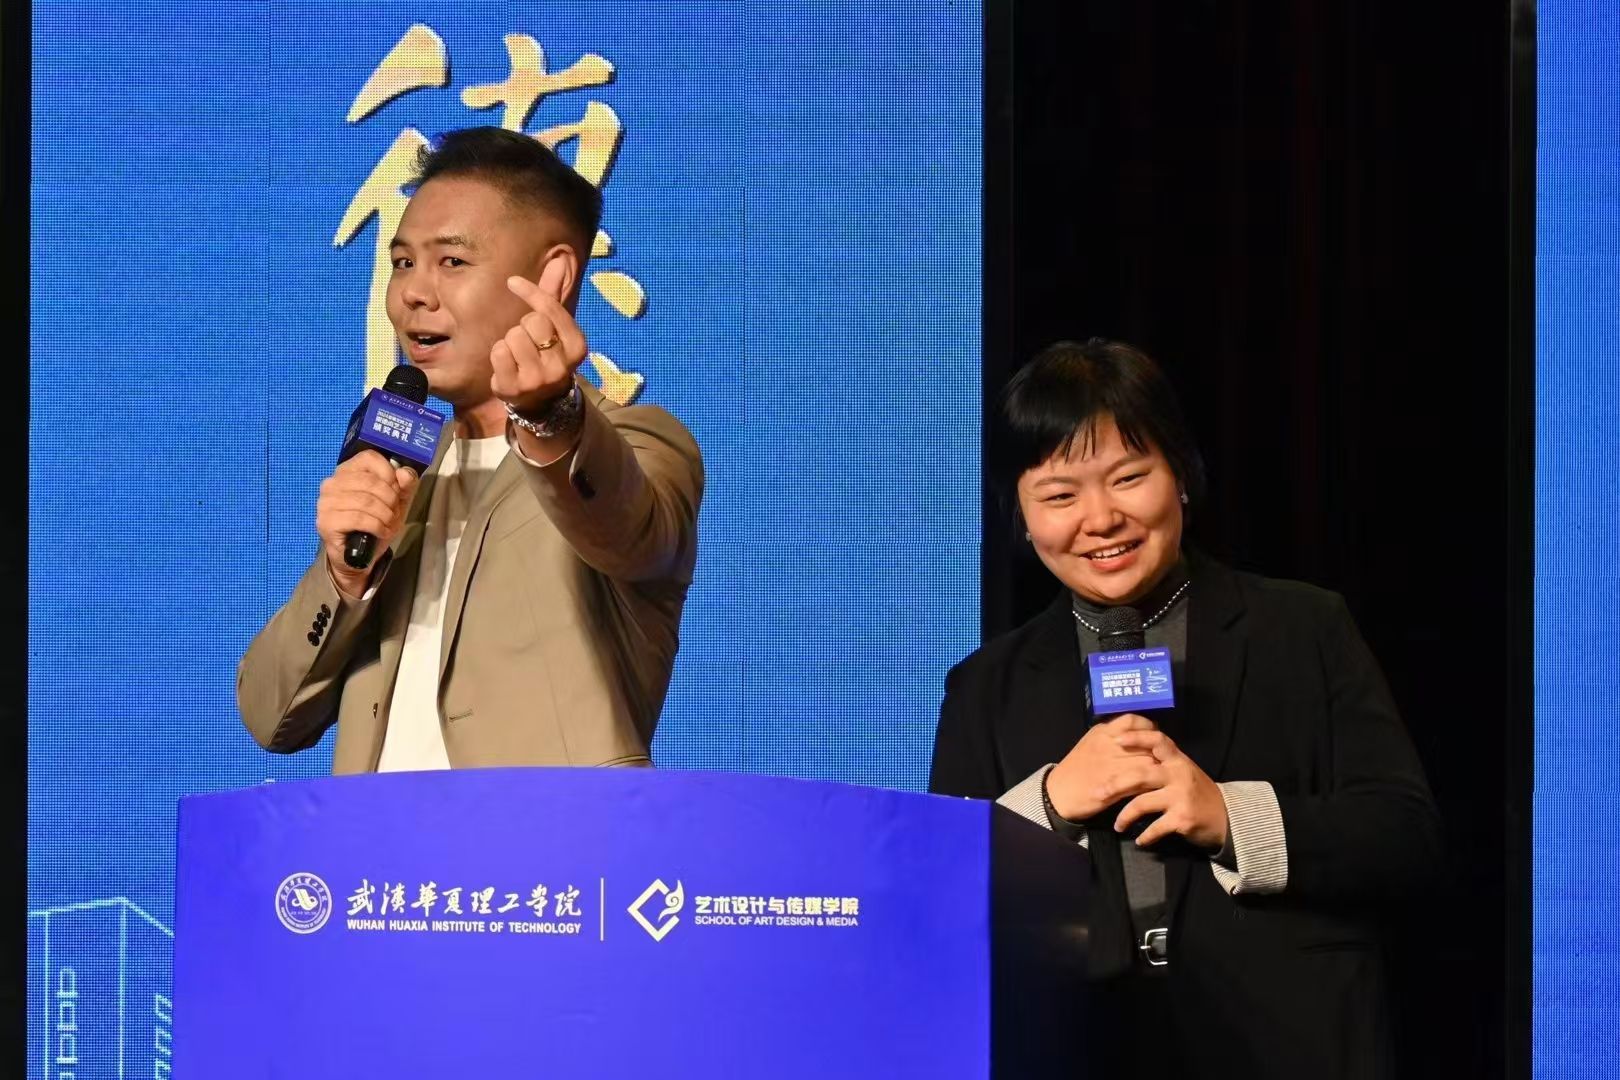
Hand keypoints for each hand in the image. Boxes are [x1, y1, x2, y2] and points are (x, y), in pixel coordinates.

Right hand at [316, 450, 417, 597]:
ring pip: (367, 501)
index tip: (396, 490)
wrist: (357, 557)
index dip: (389, 473)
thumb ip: (405, 485)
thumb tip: (404, 473)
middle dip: (391, 500)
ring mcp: (326, 502)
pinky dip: (377, 526)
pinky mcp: (326, 522)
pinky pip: (359, 519)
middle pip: (371, 481)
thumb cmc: (374, 524)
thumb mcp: (396, 502)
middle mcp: (332, 483)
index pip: (369, 457)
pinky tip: (381, 532)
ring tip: (389, 524)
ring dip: (386, 515)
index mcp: (347, 471)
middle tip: (394, 513)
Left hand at [491, 257, 587, 416]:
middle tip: (528, 340)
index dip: (531, 292)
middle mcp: (561, 366)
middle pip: (531, 322)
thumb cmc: (546, 354)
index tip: (512, 282)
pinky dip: (498, 353)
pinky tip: (507, 365)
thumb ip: (554, 294)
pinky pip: (498, 352)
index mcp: (577, 347)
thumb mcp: (555, 327)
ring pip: (512, 336)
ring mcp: (537, 379)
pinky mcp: (514, 388)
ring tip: (518, 355)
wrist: (541, 402)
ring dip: (510, 340)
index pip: (551, 309)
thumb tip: (558, 260)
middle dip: (524, 325)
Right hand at [1046, 713, 1163, 821]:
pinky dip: (1150, 784)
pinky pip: (1141, 782)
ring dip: (1158, 768)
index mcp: (1102, 732)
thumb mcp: (1091, 742)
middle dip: (1158, 750)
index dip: (1148, 727)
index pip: (1133, 720)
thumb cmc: (1075, 767)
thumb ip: (1111, 736)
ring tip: (1162, 772)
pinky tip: (1153, 786)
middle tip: (1163, 756)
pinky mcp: (1116, 786)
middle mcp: (1110, 745)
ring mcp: (1114, 765)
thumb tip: (1137, 735)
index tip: (1153, 735)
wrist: (1060, 791)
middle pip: (1145, 742)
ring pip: (1148, 762)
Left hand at [1111, 729, 1229, 851]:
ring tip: (1118, 825)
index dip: (1137, 737)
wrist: (1226, 817)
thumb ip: (1160, 762)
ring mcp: (1180, 797)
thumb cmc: (1196, 791)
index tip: (1116, 739)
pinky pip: (1155, 828)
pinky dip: (1144, 836)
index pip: (1157, 740)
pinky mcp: (1182, 819)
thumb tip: (1128, 751)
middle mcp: (1178, 774)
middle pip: (1140, 775)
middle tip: (1098, 793)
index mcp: (1177, 760)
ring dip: (1125, 816)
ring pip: (1142, 803)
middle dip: (1115, 785)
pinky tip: (1139, 841)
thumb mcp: (1182, 770)